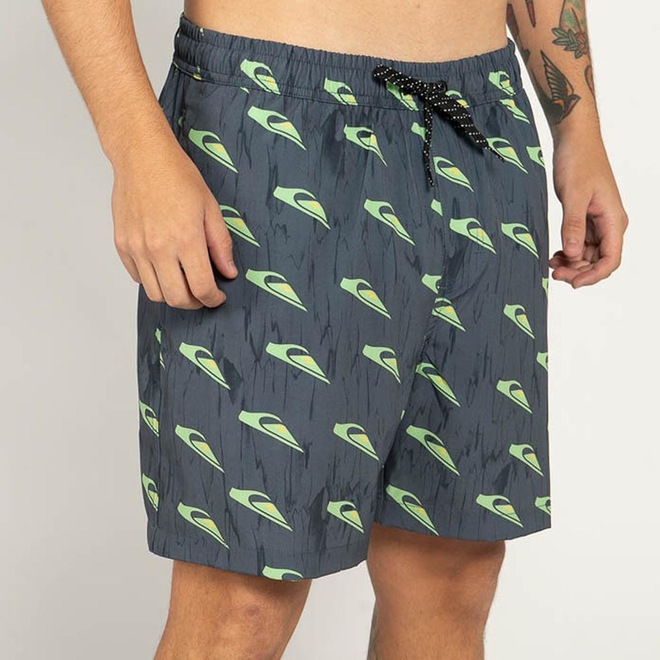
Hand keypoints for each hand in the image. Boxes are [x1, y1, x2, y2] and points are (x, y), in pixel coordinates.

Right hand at [111, 137, 237, 308]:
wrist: (141, 156)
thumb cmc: (177, 176)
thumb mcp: (210, 208)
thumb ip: (221, 245)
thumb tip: (229, 272)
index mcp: (185, 239)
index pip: (201, 288)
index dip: (213, 299)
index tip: (217, 297)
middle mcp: (159, 248)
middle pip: (177, 298)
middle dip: (194, 303)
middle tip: (203, 295)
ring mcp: (137, 248)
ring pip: (155, 294)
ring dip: (172, 295)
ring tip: (184, 284)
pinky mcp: (122, 245)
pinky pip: (138, 278)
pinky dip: (153, 281)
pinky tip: (165, 269)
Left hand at [550, 135, 627, 287]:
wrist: (575, 140)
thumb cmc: (578, 162)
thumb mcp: (573, 196)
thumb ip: (573, 226)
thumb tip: (574, 254)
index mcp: (613, 220)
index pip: (611, 259)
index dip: (593, 276)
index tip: (572, 282)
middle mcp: (610, 224)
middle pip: (599, 261)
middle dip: (578, 271)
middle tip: (554, 272)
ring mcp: (598, 222)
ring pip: (588, 254)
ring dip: (572, 263)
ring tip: (551, 263)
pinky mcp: (586, 218)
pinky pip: (580, 243)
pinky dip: (569, 251)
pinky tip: (555, 254)